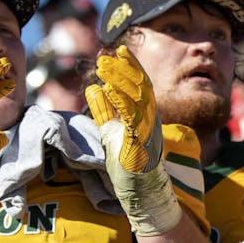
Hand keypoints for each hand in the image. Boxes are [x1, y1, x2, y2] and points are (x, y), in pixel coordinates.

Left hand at [88, 46, 177, 235]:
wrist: (142, 193)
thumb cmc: (128, 165)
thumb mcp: (110, 131)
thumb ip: (103, 111)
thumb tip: (93, 88)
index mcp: (145, 115)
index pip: (140, 84)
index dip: (130, 65)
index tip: (117, 49)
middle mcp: (150, 119)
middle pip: (140, 85)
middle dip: (123, 68)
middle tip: (106, 55)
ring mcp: (148, 130)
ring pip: (138, 97)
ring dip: (120, 80)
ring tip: (104, 67)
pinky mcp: (141, 142)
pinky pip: (132, 116)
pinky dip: (120, 101)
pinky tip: (108, 89)